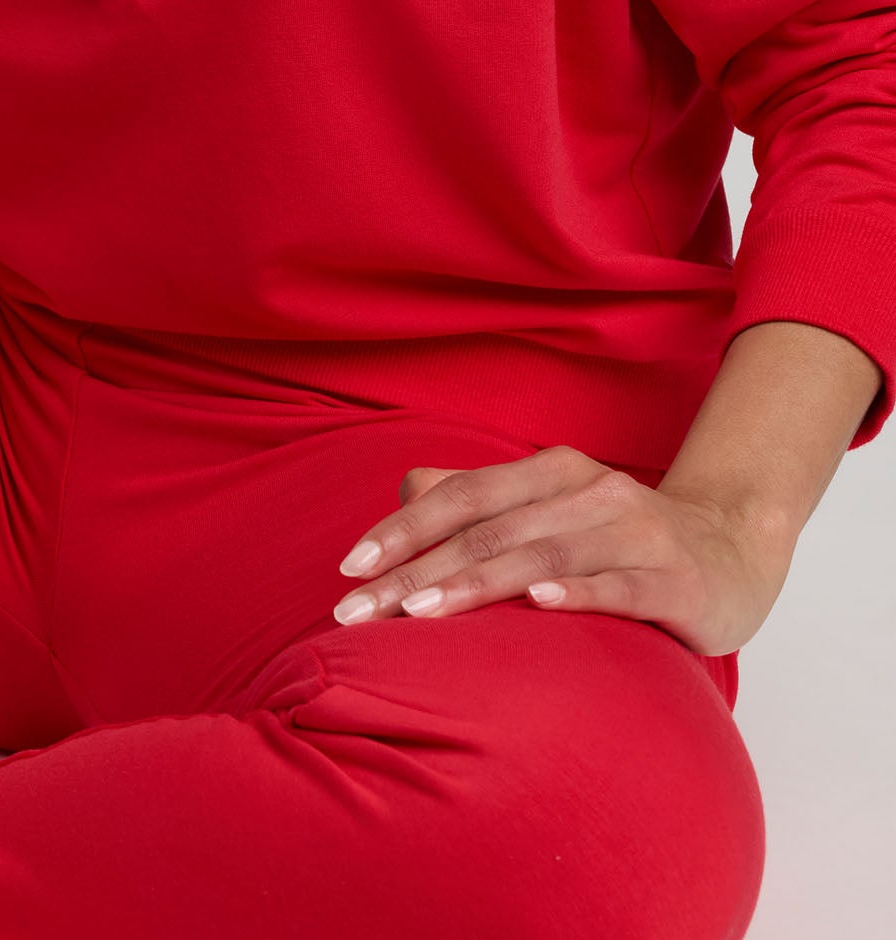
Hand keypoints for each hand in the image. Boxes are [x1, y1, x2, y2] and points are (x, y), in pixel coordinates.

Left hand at [331, 444, 795, 657]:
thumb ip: (486, 503)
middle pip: (488, 528)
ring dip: (476, 583)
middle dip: (416, 570)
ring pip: (542, 554)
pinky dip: (577, 593)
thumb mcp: (552, 512)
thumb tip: (409, 489)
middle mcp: (589, 491)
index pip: (462, 495)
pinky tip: (538, 606)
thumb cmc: (623, 541)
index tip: (348, 568)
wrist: (736, 551)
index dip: (402, 528)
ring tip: (419, 611)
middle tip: (358, 611)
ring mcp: (635, 532)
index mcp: (552, 472)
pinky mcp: (677, 578)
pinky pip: (620, 584)